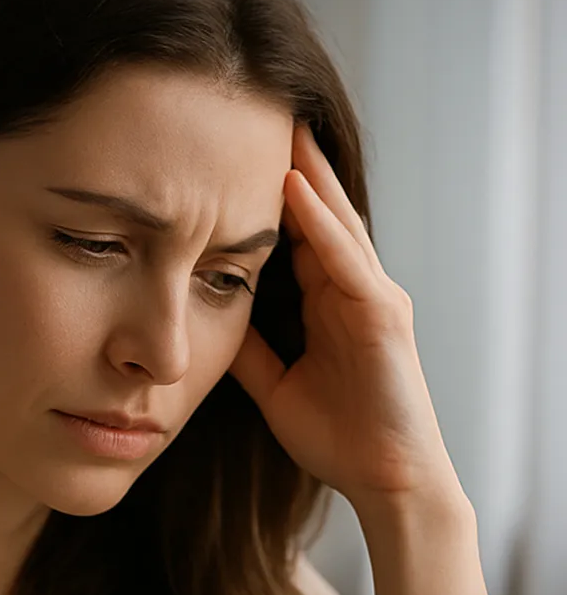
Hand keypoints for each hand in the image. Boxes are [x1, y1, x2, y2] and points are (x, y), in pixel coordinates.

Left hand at [230, 125, 459, 511]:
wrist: (385, 481)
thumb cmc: (339, 437)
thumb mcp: (275, 384)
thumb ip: (251, 348)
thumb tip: (210, 317)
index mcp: (329, 302)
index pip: (296, 233)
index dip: (266, 194)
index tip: (230, 154)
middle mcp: (353, 289)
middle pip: (318, 213)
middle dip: (292, 164)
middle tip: (260, 113)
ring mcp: (372, 297)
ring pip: (334, 223)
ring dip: (307, 174)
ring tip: (279, 126)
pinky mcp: (382, 315)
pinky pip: (346, 260)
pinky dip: (322, 223)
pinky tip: (296, 190)